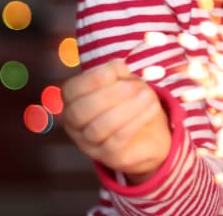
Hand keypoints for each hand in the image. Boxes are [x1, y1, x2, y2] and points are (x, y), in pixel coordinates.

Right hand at [62, 59, 170, 183]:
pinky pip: (117, 141)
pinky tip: (152, 108)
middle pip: (80, 112)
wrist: (150, 134)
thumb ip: (117, 73)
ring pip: (98, 128)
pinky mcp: (109, 157)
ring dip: (126, 109)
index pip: (71, 91)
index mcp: (74, 102)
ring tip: (148, 95)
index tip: (114, 69)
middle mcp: (75, 125)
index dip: (90, 80)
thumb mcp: (125, 82)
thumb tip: (114, 65)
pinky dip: (135, 121)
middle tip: (135, 86)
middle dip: (108, 95)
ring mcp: (90, 144)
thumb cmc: (131, 102)